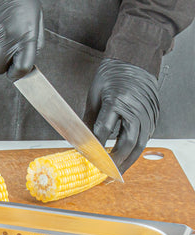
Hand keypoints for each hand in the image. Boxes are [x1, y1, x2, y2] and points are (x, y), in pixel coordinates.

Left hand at [85, 58, 159, 173]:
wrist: (134, 59)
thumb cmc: (112, 74)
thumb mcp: (94, 95)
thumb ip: (90, 119)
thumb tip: (81, 141)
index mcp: (118, 100)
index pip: (105, 130)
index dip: (96, 147)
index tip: (87, 159)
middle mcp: (136, 108)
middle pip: (127, 141)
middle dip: (115, 161)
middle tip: (104, 175)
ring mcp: (148, 112)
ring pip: (140, 143)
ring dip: (127, 161)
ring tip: (115, 173)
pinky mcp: (153, 115)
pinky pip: (146, 137)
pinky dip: (135, 151)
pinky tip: (126, 159)